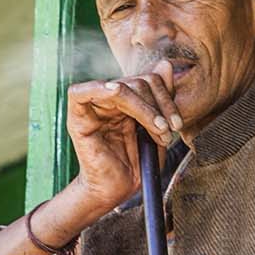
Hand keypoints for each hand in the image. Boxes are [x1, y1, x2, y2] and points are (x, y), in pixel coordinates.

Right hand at [64, 60, 182, 215]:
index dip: (166, 97)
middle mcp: (109, 98)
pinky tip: (116, 93)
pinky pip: (84, 91)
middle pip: (138, 81)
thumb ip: (161, 97)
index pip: (148, 79)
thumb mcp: (157, 127)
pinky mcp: (77, 116)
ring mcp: (93, 105)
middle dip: (159, 105)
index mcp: (127, 99)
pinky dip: (103, 88)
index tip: (177, 124)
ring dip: (145, 109)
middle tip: (167, 131)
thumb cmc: (136, 163)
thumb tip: (165, 64)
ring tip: (158, 132)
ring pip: (121, 87)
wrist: (117, 190)